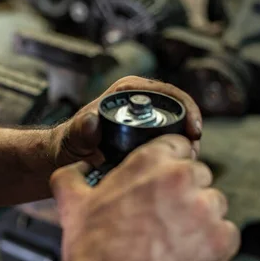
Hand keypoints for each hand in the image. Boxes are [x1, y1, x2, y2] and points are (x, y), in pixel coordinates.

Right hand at [48, 135, 239, 260]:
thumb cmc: (93, 253)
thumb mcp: (73, 204)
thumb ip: (72, 176)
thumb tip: (77, 170)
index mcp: (149, 162)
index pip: (177, 143)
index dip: (170, 161)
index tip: (166, 178)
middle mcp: (180, 179)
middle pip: (197, 173)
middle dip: (184, 190)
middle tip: (164, 214)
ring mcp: (204, 209)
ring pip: (214, 202)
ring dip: (199, 215)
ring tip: (174, 237)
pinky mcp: (221, 240)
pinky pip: (227, 232)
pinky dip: (212, 242)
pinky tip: (186, 252)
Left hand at [51, 76, 202, 167]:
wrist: (65, 159)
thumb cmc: (69, 144)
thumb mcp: (74, 137)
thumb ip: (80, 130)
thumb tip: (91, 121)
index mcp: (127, 91)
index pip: (168, 93)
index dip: (187, 109)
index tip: (193, 132)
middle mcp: (138, 100)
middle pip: (178, 110)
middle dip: (190, 131)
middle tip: (192, 154)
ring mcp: (144, 119)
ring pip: (177, 127)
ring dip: (186, 144)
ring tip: (186, 163)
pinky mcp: (146, 136)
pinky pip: (169, 141)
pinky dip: (177, 153)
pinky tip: (177, 168)